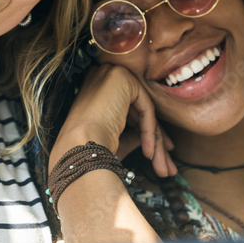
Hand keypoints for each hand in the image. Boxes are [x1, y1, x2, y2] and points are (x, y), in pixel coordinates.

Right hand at [52, 64, 175, 177]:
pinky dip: (150, 131)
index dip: (142, 132)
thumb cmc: (88, 148)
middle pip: (137, 111)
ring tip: (164, 168)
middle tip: (165, 166)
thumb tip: (155, 137)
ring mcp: (110, 73)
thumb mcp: (115, 138)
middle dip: (154, 140)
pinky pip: (145, 107)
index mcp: (94, 89)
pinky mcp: (122, 78)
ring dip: (155, 142)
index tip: (154, 154)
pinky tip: (149, 153)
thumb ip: (134, 134)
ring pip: (144, 111)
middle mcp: (101, 76)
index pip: (127, 110)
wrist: (78, 146)